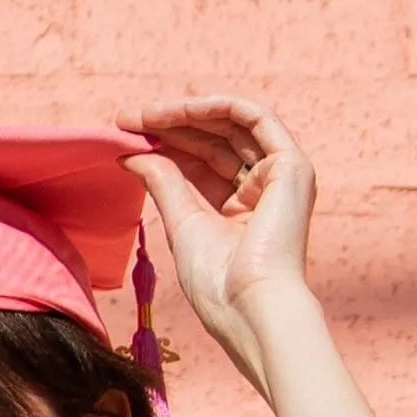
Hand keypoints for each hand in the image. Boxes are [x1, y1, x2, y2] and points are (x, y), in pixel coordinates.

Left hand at [115, 100, 319, 393]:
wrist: (249, 308)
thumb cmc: (218, 284)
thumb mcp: (182, 222)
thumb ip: (163, 181)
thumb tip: (131, 152)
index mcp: (242, 209)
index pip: (202, 162)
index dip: (166, 144)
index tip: (124, 136)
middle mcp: (265, 188)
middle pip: (216, 140)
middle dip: (171, 126)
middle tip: (126, 119)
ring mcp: (282, 176)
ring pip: (233, 124)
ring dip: (187, 113)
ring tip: (144, 115)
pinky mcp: (292, 166)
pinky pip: (254, 116)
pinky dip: (217, 107)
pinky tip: (179, 111)